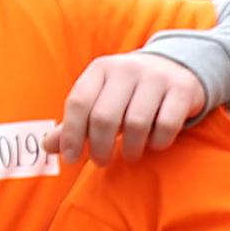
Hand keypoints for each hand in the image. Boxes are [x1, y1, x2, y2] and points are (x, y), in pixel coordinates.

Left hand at [56, 50, 210, 164]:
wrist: (175, 67)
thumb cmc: (129, 92)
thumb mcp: (101, 99)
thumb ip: (76, 122)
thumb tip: (48, 146)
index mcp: (100, 69)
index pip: (79, 103)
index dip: (71, 134)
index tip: (72, 159)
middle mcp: (126, 69)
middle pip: (105, 117)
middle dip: (100, 147)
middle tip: (101, 162)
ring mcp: (156, 77)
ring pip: (136, 124)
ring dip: (131, 148)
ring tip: (130, 155)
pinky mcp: (182, 89)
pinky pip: (167, 125)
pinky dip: (158, 142)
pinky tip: (154, 144)